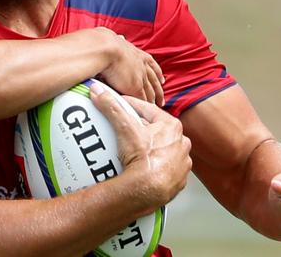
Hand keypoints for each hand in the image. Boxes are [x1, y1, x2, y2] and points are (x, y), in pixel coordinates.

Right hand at [91, 88, 191, 206]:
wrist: (148, 190)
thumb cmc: (142, 157)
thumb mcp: (124, 127)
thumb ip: (112, 107)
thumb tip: (98, 91)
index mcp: (172, 126)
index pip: (147, 109)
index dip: (130, 106)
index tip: (118, 105)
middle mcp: (181, 143)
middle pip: (156, 129)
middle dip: (141, 127)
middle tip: (123, 129)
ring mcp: (181, 163)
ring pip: (163, 149)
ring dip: (150, 147)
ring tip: (132, 150)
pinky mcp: (178, 180)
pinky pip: (165, 168)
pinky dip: (155, 166)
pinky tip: (142, 168)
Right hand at [95, 29, 164, 105]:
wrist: (102, 47)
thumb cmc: (101, 43)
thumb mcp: (111, 39)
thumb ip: (115, 40)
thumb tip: (114, 35)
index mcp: (135, 53)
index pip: (150, 63)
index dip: (155, 70)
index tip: (161, 76)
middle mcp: (140, 64)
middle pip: (154, 78)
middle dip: (158, 87)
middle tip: (162, 95)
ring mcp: (139, 76)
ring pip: (150, 89)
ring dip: (154, 97)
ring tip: (157, 105)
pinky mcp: (134, 87)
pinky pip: (143, 98)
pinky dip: (145, 104)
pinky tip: (146, 109)